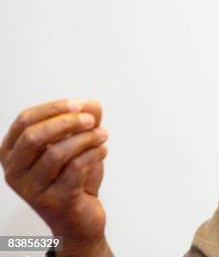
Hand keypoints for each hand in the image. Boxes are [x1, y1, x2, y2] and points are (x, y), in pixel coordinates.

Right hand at [0, 99, 111, 255]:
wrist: (81, 217)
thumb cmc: (74, 178)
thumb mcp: (78, 143)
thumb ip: (84, 121)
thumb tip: (92, 103)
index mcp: (13, 152)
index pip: (25, 120)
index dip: (53, 108)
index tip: (80, 104)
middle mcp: (15, 172)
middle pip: (34, 136)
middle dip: (67, 122)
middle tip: (92, 120)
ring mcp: (32, 189)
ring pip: (56, 153)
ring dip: (86, 139)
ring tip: (103, 135)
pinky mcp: (54, 201)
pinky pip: (75, 169)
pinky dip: (93, 154)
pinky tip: (103, 151)